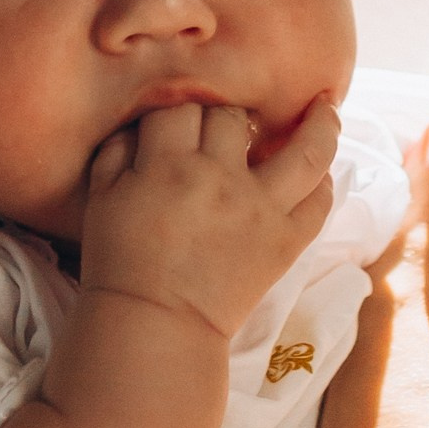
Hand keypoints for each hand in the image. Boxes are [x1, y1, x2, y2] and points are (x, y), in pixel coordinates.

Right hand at [80, 95, 339, 341]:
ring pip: (307, 151)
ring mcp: (261, 209)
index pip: (182, 105)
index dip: (181, 102)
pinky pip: (319, 203)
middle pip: (235, 116)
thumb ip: (118, 151)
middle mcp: (221, 177)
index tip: (182, 113)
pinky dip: (324, 182)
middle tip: (227, 120)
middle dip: (228, 111)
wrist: (154, 325)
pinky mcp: (286, 242)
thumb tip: (142, 120)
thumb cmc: (119, 263)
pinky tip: (322, 168)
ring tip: (327, 104)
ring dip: (321, 123)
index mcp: (168, 164)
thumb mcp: (101, 199)